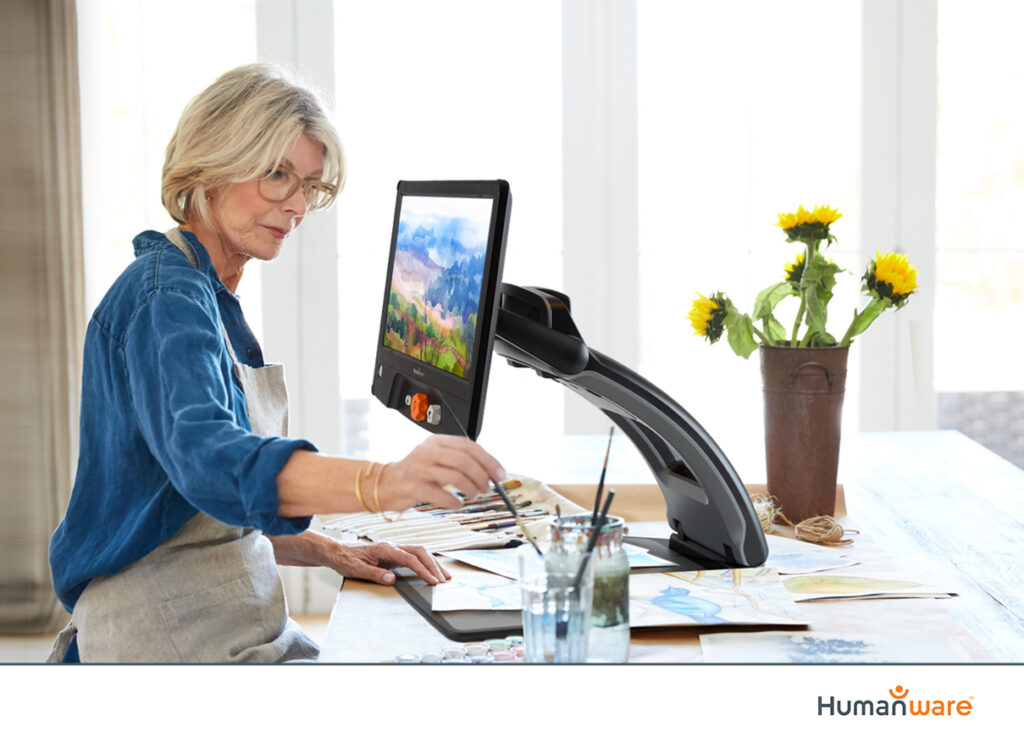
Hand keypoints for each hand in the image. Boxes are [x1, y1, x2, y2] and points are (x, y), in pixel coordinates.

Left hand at [322, 541, 451, 585]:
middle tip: (444, 579)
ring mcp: (394, 548)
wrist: (336, 551)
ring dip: (432, 562)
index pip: (410, 558)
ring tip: (444, 575)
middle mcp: (392, 546)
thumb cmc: (345, 559)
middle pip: (420, 551)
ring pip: (419, 551)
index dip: (423, 570)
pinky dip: (425, 561)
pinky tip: (431, 568)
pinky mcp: (393, 553)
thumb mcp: (357, 570)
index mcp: (385, 548)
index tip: (432, 580)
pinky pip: (414, 555)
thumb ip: (375, 574)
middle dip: (434, 565)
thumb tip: (392, 579)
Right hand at [378, 434, 504, 510]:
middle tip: (487, 488)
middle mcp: (428, 452)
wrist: (384, 484)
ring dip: (471, 488)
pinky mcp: (414, 487)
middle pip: (464, 460)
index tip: (500, 474)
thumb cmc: (415, 473)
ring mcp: (420, 468)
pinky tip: (457, 504)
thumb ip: (458, 460)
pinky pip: (442, 495)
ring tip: (473, 495)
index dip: (488, 460)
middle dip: (482, 476)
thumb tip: (490, 471)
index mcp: (436, 442)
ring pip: (456, 476)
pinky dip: (455, 502)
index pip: (469, 446)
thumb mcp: (435, 458)